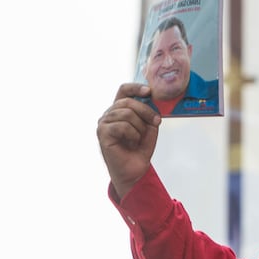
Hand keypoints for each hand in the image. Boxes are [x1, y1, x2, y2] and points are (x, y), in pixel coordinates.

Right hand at [96, 83, 161, 197]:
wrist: (135, 170)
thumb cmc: (139, 149)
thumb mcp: (149, 127)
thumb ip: (148, 112)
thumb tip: (150, 99)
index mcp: (119, 110)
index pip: (123, 90)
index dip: (135, 87)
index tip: (149, 90)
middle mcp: (109, 114)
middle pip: (127, 101)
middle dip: (146, 111)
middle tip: (156, 121)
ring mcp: (104, 123)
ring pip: (126, 113)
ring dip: (139, 127)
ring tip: (138, 138)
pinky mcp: (103, 133)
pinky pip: (123, 126)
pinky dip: (133, 134)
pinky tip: (132, 143)